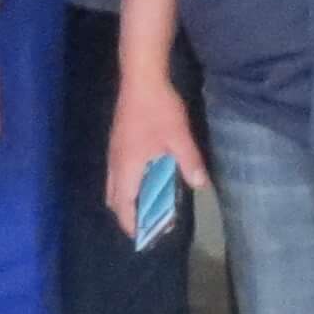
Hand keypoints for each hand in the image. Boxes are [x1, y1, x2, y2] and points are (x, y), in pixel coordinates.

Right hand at [105, 65, 206, 239]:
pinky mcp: (117, 141)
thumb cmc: (158, 109)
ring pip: (113, 184)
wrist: (140, 77)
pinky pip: (116, 172)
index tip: (141, 236)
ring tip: (147, 204)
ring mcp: (114, 150)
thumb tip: (200, 185)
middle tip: (146, 222)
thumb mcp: (179, 136)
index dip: (131, 223)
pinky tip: (145, 177)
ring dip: (126, 198)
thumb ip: (189, 162)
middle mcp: (115, 162)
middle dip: (126, 214)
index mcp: (127, 166)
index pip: (123, 204)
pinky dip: (127, 184)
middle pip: (113, 197)